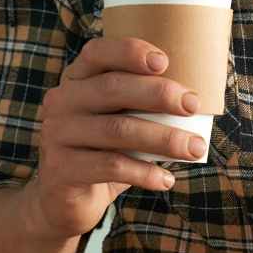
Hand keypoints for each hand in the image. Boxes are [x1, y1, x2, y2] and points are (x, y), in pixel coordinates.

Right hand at [28, 37, 207, 239]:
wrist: (63, 201)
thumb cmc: (103, 153)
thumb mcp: (116, 122)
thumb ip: (140, 106)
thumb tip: (195, 100)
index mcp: (76, 81)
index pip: (97, 53)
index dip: (129, 52)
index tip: (165, 62)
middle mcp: (62, 102)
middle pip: (112, 88)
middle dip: (159, 94)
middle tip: (193, 105)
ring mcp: (57, 135)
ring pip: (117, 129)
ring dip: (163, 138)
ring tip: (194, 148)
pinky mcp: (61, 169)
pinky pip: (111, 166)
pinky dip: (145, 173)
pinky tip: (166, 179)